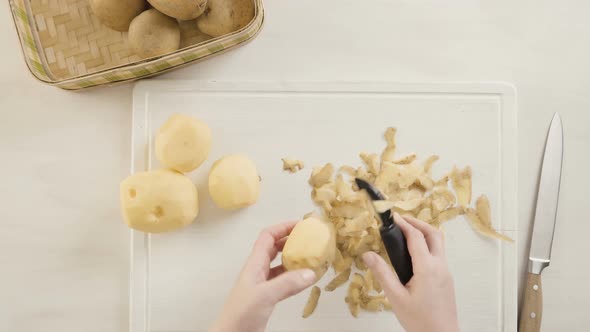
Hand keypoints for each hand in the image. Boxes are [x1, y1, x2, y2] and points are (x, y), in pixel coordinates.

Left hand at [210, 221, 315, 331]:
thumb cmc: (240, 315)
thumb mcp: (265, 296)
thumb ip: (287, 283)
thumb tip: (310, 272)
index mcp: (254, 264)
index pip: (268, 236)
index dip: (283, 227)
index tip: (301, 225)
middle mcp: (258, 271)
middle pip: (275, 247)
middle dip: (291, 240)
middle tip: (309, 239)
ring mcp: (262, 284)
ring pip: (280, 264)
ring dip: (294, 258)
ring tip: (311, 257)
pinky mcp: (267, 297)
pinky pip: (284, 281)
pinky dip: (295, 277)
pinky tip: (305, 279)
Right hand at [362, 213, 459, 331]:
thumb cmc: (419, 320)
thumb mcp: (396, 297)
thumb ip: (382, 274)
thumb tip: (368, 254)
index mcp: (427, 268)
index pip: (416, 237)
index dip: (404, 224)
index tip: (392, 216)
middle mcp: (440, 266)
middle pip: (434, 234)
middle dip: (418, 223)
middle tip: (401, 220)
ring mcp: (446, 272)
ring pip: (439, 244)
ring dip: (425, 233)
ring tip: (407, 233)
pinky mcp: (447, 279)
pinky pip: (439, 254)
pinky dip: (428, 245)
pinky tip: (414, 253)